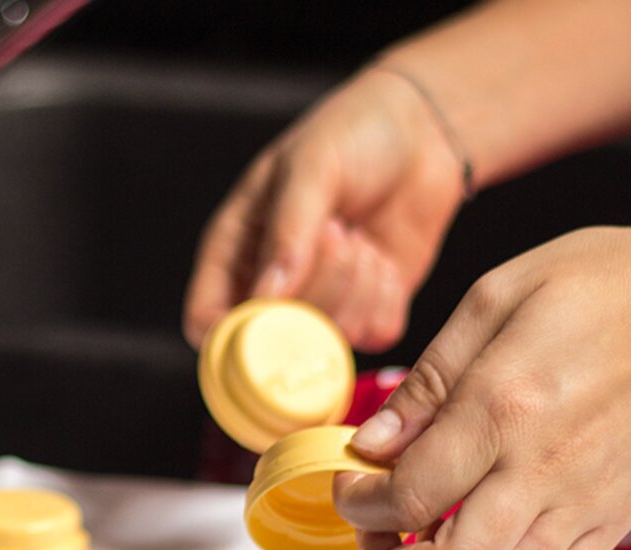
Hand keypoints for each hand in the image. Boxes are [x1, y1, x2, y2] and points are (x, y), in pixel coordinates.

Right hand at [183, 68, 465, 351]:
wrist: (422, 129)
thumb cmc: (352, 133)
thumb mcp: (311, 166)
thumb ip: (289, 230)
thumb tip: (270, 295)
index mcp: (235, 249)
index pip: (207, 320)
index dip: (229, 336)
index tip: (272, 310)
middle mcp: (273, 284)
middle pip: (276, 337)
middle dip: (317, 289)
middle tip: (339, 233)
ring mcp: (323, 301)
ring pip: (329, 339)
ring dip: (355, 289)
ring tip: (360, 238)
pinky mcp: (370, 308)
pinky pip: (374, 336)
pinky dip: (386, 301)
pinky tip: (384, 259)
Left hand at [331, 220, 630, 549]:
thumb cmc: (604, 285)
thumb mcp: (494, 299)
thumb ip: (427, 381)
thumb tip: (370, 443)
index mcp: (503, 408)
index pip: (408, 496)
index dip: (357, 504)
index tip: (347, 485)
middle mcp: (545, 469)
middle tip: (369, 538)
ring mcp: (587, 502)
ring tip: (415, 547)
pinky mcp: (617, 516)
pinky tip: (479, 547)